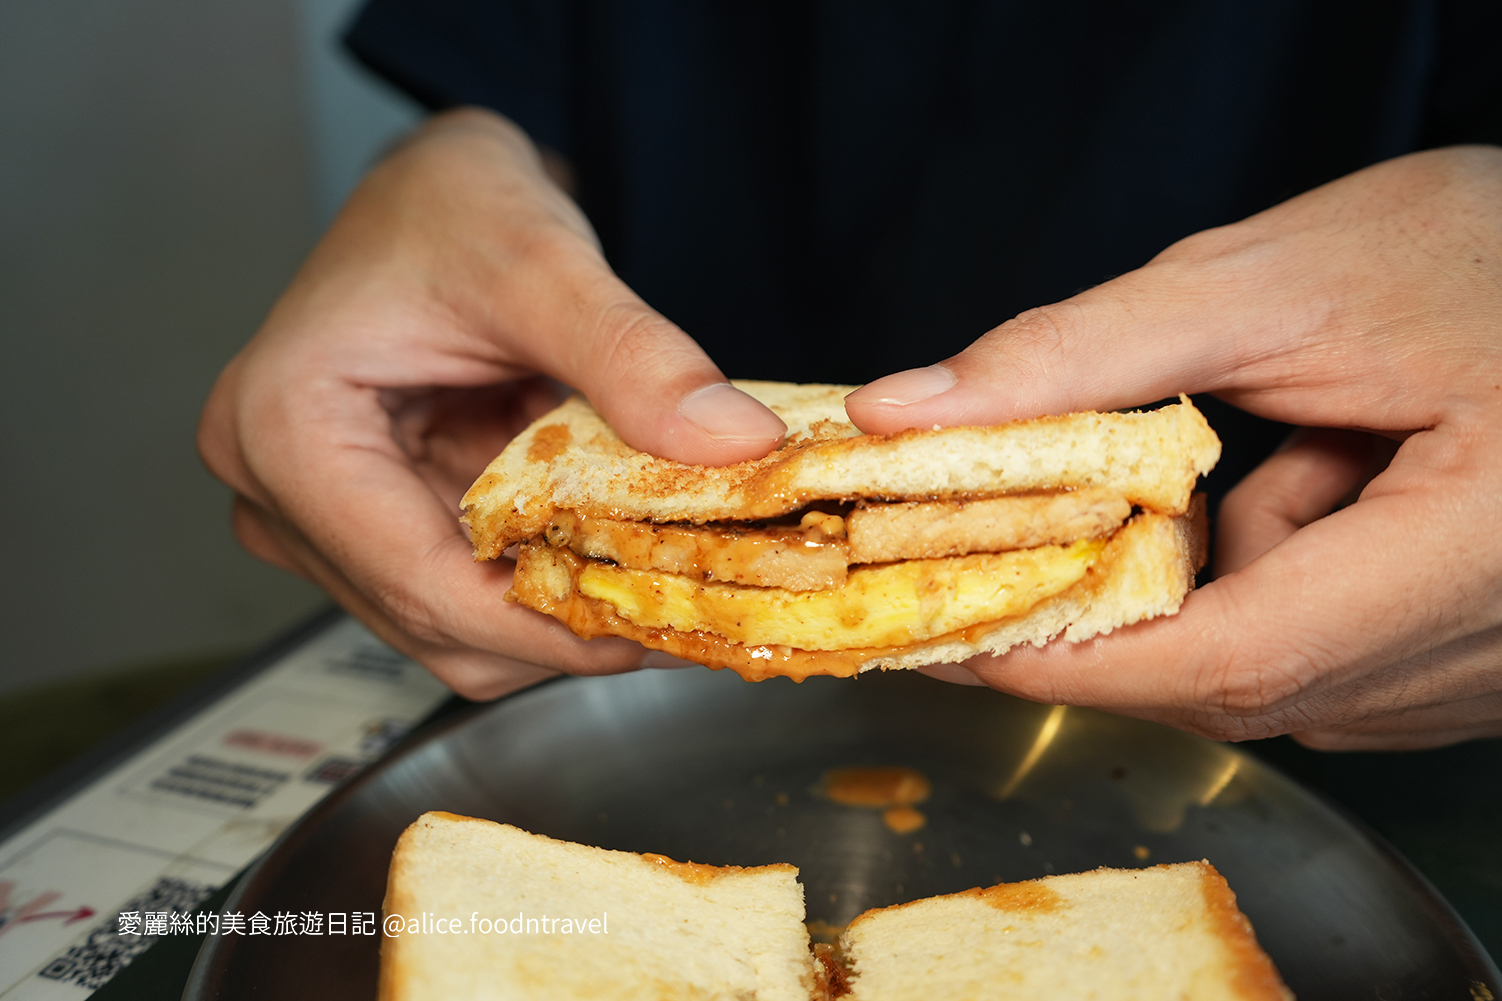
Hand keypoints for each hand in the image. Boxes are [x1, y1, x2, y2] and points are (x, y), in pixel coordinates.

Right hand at [198, 109, 785, 698]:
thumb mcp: (542, 264)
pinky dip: (547, 583)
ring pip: (454, 624)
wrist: (433, 190)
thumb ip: (634, 358)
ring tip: (662, 578)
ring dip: (560, 615)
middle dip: (563, 627)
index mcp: (283, 431)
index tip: (654, 624)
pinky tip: (618, 554)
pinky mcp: (376, 522)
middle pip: (435, 622)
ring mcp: (323, 517)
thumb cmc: (449, 203)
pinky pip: (467, 587)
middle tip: (683, 606)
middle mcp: (278, 493)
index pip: (418, 582)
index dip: (545, 626)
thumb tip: (734, 444)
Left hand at [846, 145, 1501, 749]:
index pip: (1227, 662)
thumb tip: (905, 411)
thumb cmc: (1490, 243)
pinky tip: (1311, 479)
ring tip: (1264, 445)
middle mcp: (1496, 646)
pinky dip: (1258, 586)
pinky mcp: (1470, 654)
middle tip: (1016, 532)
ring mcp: (1489, 668)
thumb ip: (1081, 353)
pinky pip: (1320, 660)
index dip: (1061, 653)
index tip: (935, 624)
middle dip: (1101, 613)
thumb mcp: (1274, 278)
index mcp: (1477, 552)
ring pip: (1270, 678)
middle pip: (1237, 685)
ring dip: (1194, 584)